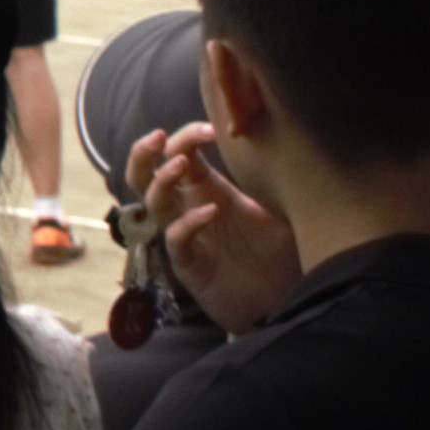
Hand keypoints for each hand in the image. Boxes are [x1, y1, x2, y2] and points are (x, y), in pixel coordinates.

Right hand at [141, 126, 302, 331]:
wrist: (285, 300)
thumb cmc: (281, 252)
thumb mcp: (280, 206)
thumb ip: (273, 177)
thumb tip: (283, 139)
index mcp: (207, 189)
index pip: (179, 153)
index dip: (186, 136)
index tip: (212, 129)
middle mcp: (189, 209)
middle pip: (145, 175)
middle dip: (144, 152)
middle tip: (159, 137)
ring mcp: (187, 237)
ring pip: (152, 204)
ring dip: (161, 181)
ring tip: (180, 165)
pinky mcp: (191, 266)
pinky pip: (176, 241)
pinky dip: (188, 223)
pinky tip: (211, 213)